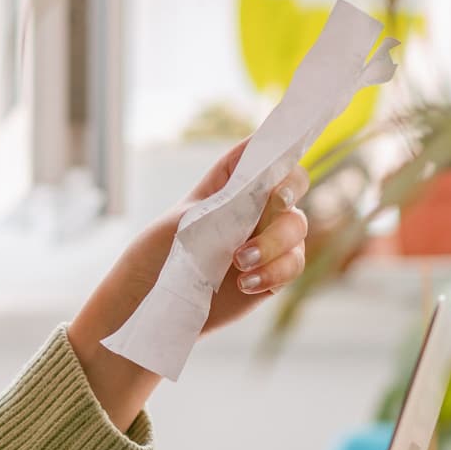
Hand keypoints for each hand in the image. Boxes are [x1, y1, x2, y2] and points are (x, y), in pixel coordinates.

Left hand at [175, 142, 311, 335]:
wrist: (154, 296)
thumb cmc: (162, 249)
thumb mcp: (186, 218)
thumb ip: (223, 199)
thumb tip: (255, 177)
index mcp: (231, 182)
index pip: (265, 156)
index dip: (279, 154)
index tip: (276, 167)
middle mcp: (255, 205)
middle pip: (292, 187)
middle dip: (285, 196)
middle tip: (274, 205)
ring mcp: (269, 238)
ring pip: (296, 227)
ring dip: (273, 242)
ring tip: (239, 262)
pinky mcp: (274, 272)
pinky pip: (293, 264)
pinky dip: (274, 272)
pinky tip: (245, 283)